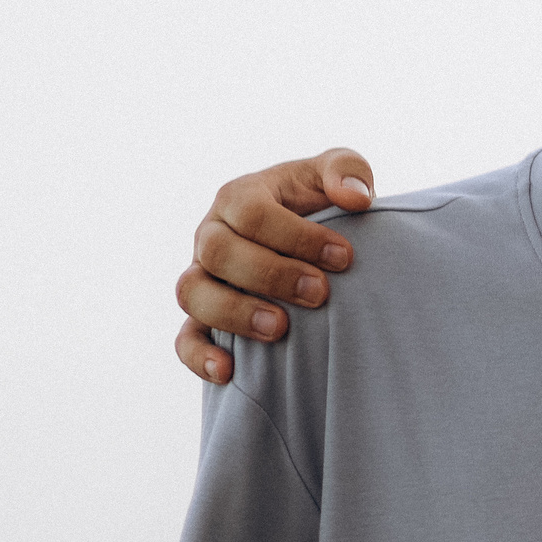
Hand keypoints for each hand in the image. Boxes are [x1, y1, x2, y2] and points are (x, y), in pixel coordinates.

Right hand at [174, 150, 375, 382]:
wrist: (313, 240)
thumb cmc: (322, 202)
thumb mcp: (338, 174)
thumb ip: (348, 170)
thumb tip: (355, 198)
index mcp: (240, 197)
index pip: (251, 212)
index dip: (295, 235)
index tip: (344, 256)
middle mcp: (212, 235)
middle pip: (218, 252)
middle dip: (270, 274)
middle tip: (320, 293)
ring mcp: (202, 277)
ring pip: (194, 293)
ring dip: (234, 313)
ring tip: (280, 329)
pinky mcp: (203, 316)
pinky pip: (185, 338)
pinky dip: (199, 356)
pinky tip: (229, 371)